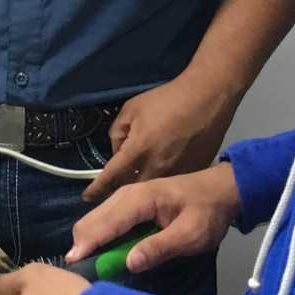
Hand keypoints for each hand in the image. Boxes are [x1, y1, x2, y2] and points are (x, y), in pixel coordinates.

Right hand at [68, 163, 240, 276]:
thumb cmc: (208, 212)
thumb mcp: (191, 235)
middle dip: (82, 245)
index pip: (106, 223)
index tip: (72, 264)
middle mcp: (125, 195)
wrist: (221, 190)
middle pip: (91, 220)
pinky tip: (100, 255)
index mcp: (140, 200)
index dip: (87, 244)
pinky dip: (97, 237)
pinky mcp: (126, 205)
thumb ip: (159, 248)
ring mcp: (124, 198)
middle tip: (81, 273)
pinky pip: (103, 221)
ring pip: (93, 220)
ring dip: (87, 243)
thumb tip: (128, 263)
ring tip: (88, 268)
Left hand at [81, 73, 238, 202]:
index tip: (87, 197)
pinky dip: (164, 186)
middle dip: (118, 194)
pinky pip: (173, 186)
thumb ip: (117, 133)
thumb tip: (117, 152)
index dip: (96, 189)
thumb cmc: (167, 100)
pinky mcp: (194, 173)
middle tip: (110, 194)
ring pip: (153, 191)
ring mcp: (177, 174)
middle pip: (131, 191)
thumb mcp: (131, 109)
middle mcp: (156, 168)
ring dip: (142, 192)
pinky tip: (162, 185)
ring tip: (134, 192)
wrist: (207, 97)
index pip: (110, 177)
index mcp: (138, 151)